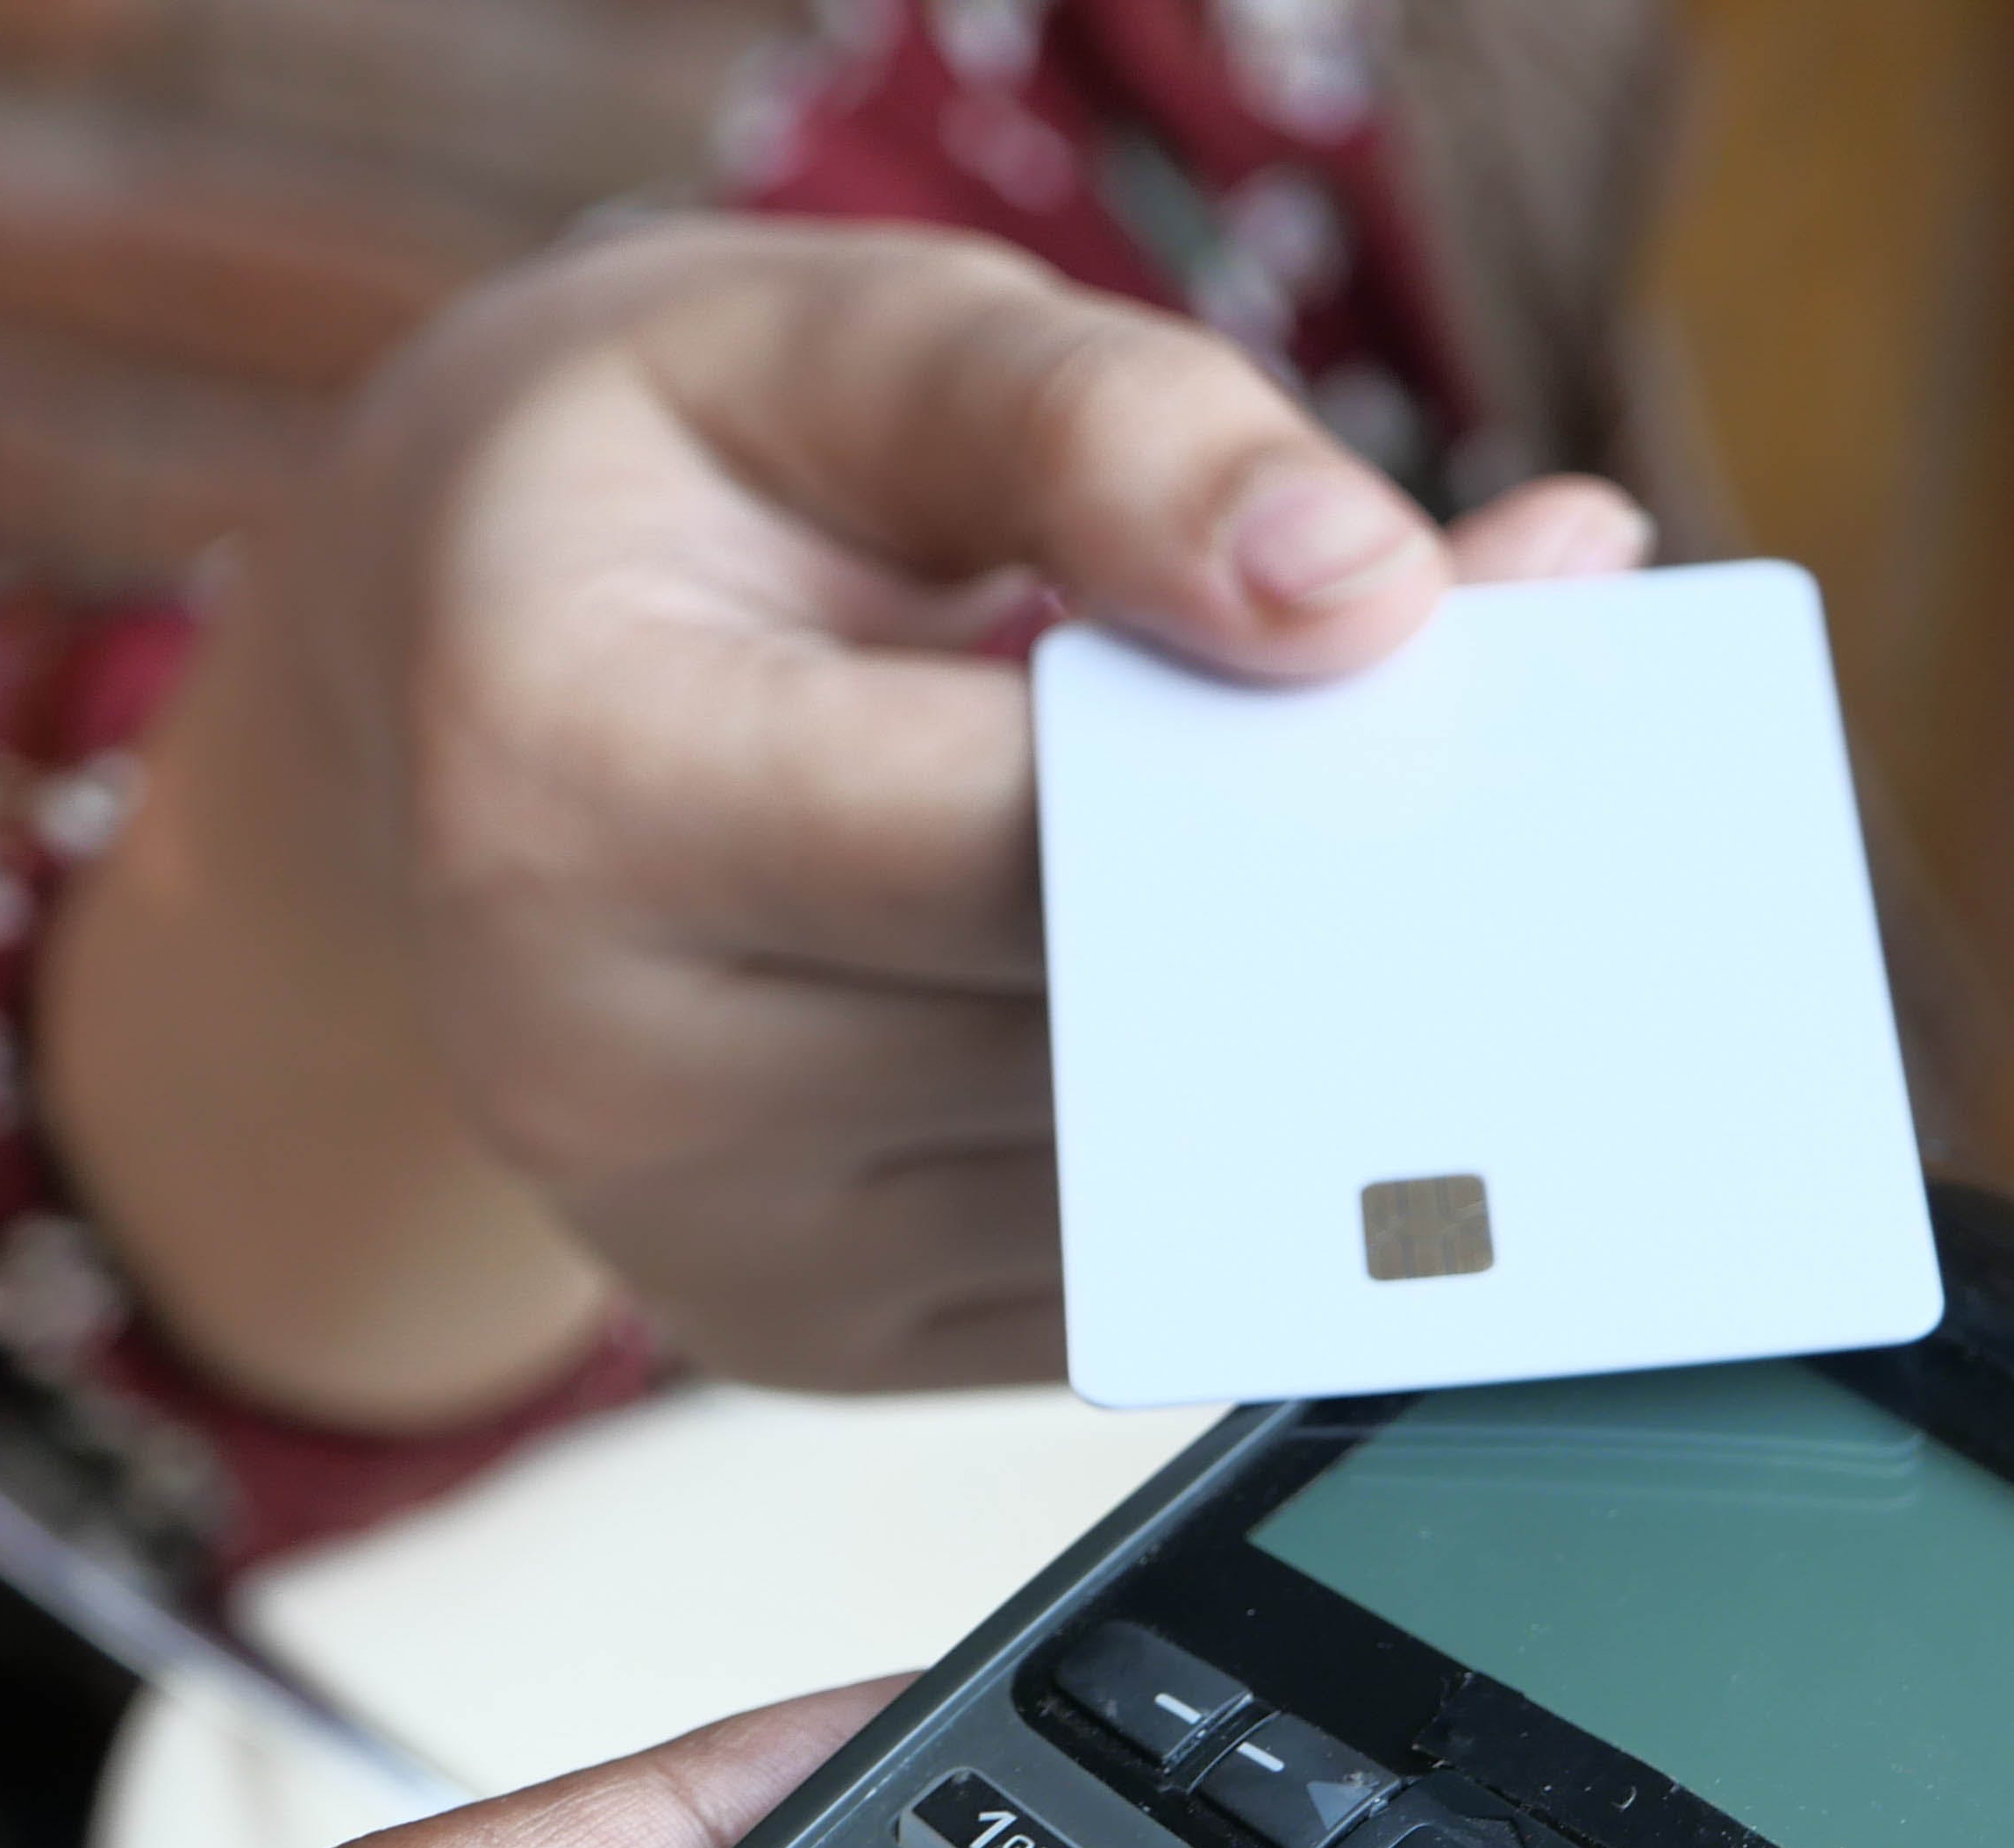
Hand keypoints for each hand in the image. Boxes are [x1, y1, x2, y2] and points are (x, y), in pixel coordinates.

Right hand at [41, 218, 1652, 1425]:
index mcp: (570, 784)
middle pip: (1119, 1029)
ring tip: (1417, 853)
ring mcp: (711, 1247)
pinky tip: (1302, 998)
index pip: (1021, 836)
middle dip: (1363, 906)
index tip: (1506, 678)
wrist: (451, 693)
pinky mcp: (818, 1342)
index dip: (1291, 770)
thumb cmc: (655, 490)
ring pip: (1156, 1174)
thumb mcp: (840, 339)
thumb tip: (1368, 593)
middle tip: (1561, 793)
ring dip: (1339, 1035)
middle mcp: (600, 1065)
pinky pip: (1131, 1264)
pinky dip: (1259, 1141)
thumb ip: (1105, 429)